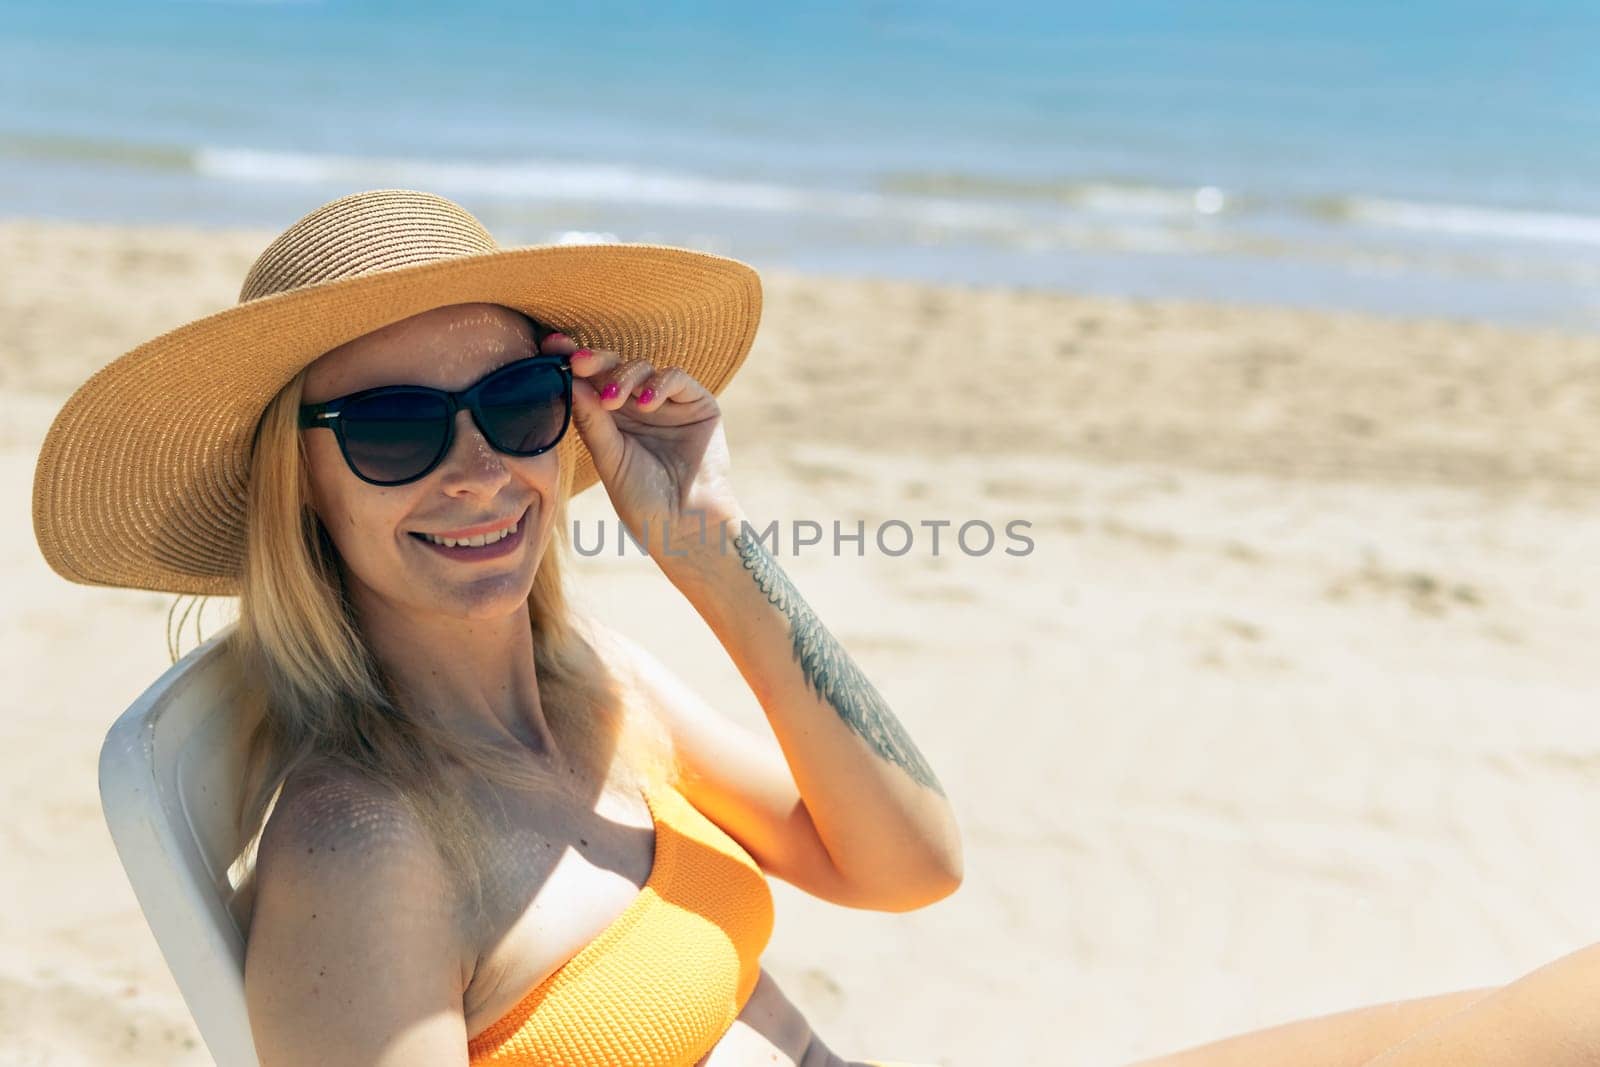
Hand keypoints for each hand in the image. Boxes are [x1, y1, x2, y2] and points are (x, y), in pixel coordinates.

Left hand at [540, 330, 741, 560]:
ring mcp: (668, 402)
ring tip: (612, 400)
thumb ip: (593, 420)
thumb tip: (571, 380)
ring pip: (643, 367)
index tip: (549, 347)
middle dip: (594, 361)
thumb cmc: (642, 500)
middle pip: (614, 367)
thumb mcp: (609, 458)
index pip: (589, 381)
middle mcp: (638, 405)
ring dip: (624, 376)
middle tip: (578, 363)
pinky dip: (661, 383)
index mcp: (611, 418)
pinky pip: (677, 377)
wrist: (685, 525)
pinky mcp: (698, 403)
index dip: (570, 360)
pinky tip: (648, 403)